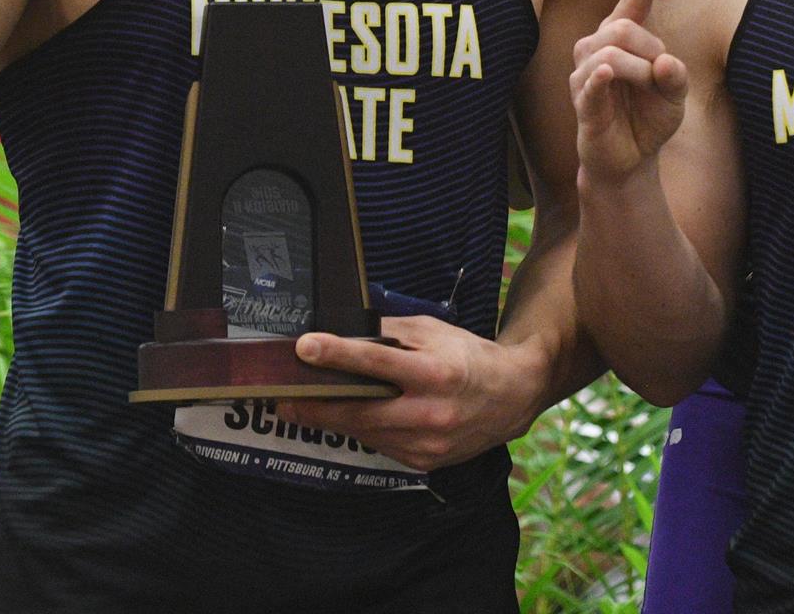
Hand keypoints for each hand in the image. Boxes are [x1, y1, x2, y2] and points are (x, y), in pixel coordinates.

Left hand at [276, 312, 545, 471]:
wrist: (512, 398)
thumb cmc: (470, 357)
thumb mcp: (435, 332)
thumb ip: (391, 332)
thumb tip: (347, 332)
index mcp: (435, 373)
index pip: (377, 362)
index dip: (338, 355)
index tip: (305, 347)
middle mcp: (431, 412)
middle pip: (360, 410)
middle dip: (316, 404)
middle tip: (281, 397)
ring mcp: (427, 443)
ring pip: (365, 433)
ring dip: (332, 420)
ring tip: (300, 407)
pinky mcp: (424, 461)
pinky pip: (380, 445)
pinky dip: (360, 431)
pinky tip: (343, 418)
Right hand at [569, 0, 685, 184]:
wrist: (631, 161)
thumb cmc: (649, 119)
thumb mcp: (675, 97)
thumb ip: (676, 77)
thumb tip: (666, 62)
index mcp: (622, 43)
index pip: (630, 9)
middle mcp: (597, 51)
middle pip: (621, 28)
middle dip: (649, 46)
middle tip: (662, 74)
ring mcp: (586, 75)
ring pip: (608, 53)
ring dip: (638, 70)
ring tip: (648, 87)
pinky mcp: (582, 102)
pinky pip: (587, 84)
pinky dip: (598, 77)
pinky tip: (606, 73)